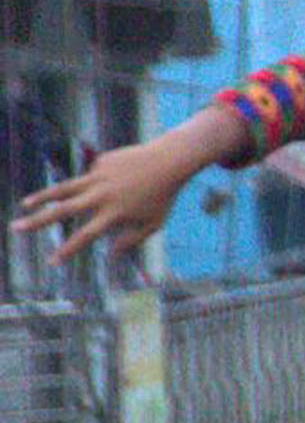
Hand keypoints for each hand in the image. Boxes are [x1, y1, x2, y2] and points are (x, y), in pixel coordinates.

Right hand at [13, 140, 198, 263]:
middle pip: (63, 210)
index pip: (85, 236)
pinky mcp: (100, 163)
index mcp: (114, 214)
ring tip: (25, 205)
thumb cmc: (163, 196)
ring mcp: (98, 177)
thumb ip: (132, 240)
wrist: (170, 160)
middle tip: (16, 229)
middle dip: (37, 221)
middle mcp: (102, 196)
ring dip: (42, 197)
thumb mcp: (153, 223)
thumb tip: (111, 253)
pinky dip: (99, 182)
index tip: (51, 261)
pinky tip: (118, 178)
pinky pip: (93, 177)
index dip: (67, 250)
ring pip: (64, 188)